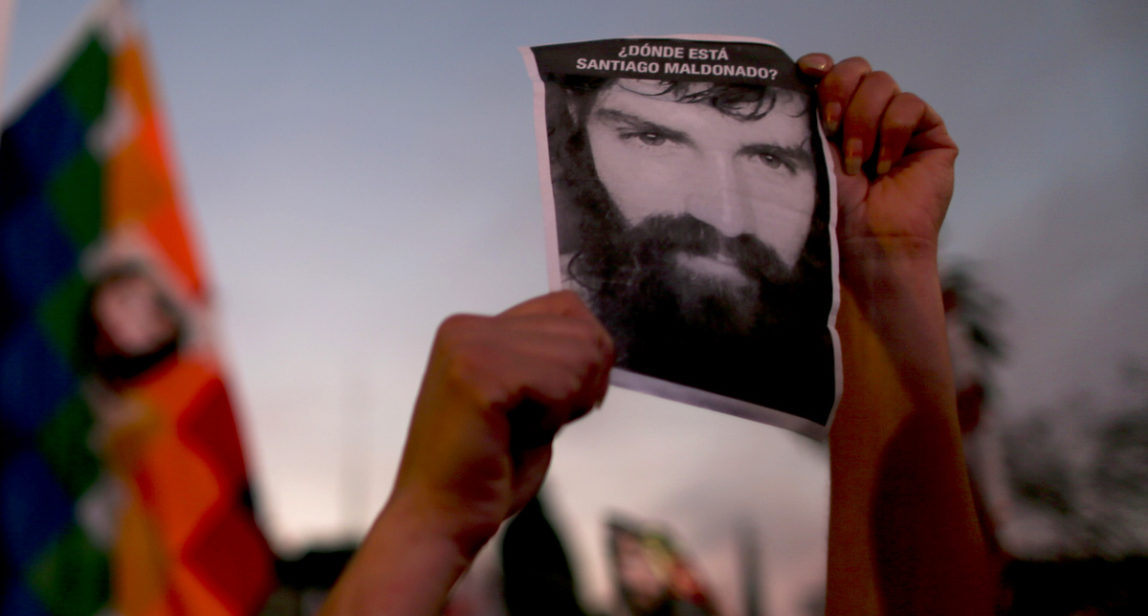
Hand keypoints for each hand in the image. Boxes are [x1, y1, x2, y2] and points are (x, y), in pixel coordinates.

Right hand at [391, 290, 613, 556]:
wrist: (442, 518)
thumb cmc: (488, 469)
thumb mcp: (530, 398)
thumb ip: (553, 361)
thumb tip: (601, 341)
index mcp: (474, 328)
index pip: (568, 307)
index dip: (583, 359)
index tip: (555, 402)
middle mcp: (467, 326)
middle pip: (581, 329)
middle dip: (578, 386)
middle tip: (530, 424)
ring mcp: (468, 346)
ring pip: (578, 355)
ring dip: (563, 405)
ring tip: (516, 430)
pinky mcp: (476, 375)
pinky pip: (558, 383)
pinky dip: (550, 418)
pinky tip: (511, 436)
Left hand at [798, 54, 957, 265]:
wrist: (863, 247)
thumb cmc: (830, 213)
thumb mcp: (809, 156)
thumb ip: (807, 116)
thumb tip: (801, 76)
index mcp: (833, 120)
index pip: (829, 72)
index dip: (820, 67)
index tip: (808, 73)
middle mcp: (866, 118)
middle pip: (856, 69)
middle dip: (839, 91)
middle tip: (830, 128)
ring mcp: (899, 126)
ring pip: (882, 83)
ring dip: (864, 120)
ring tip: (857, 163)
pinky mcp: (930, 136)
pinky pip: (910, 105)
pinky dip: (892, 132)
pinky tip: (885, 166)